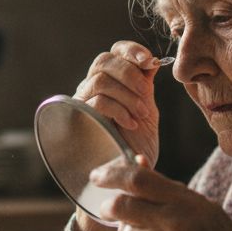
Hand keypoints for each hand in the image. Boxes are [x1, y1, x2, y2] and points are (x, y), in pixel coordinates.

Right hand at [70, 41, 163, 230]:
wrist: (124, 180)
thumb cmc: (134, 147)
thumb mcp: (146, 113)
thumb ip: (146, 87)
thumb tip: (153, 61)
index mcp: (111, 82)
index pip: (114, 52)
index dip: (130, 50)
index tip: (149, 61)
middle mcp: (92, 89)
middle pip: (103, 60)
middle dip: (128, 72)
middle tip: (147, 93)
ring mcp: (82, 104)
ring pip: (99, 80)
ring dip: (126, 94)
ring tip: (141, 115)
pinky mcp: (78, 120)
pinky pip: (96, 102)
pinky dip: (118, 109)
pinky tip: (131, 124)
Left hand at [92, 156, 231, 230]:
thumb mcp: (204, 208)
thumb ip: (168, 188)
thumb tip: (136, 162)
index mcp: (187, 204)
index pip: (137, 180)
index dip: (112, 174)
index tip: (98, 175)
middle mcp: (170, 225)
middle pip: (119, 205)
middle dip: (108, 204)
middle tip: (108, 205)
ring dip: (129, 229)